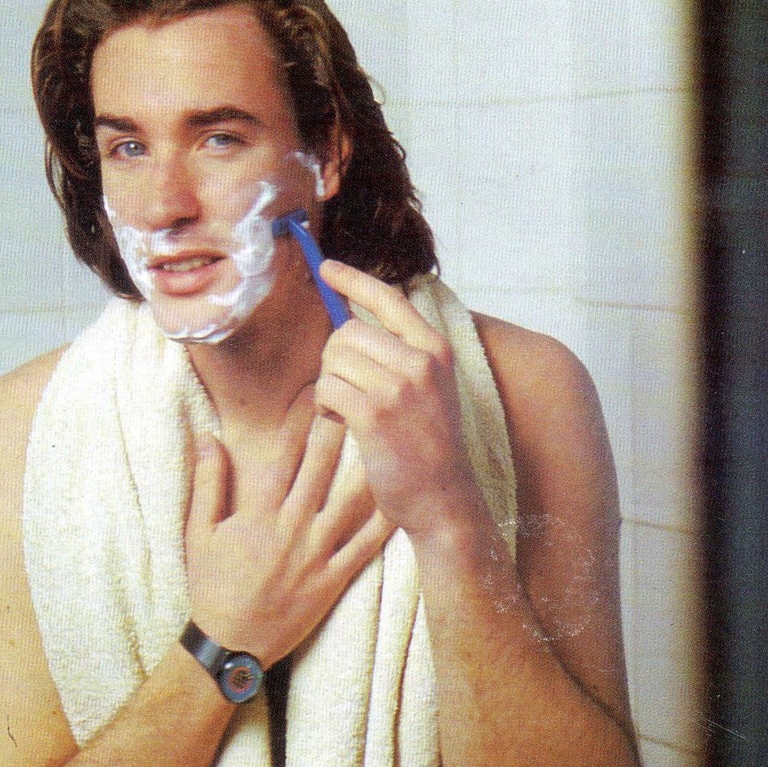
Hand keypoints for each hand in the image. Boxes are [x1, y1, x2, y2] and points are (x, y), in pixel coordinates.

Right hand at [185, 390, 394, 669]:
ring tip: (387, 433)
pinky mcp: (331, 580)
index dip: (298, 419)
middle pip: (319, 468)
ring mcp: (314, 555)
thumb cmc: (212, 588)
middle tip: (358, 392)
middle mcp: (289, 529)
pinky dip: (384, 523)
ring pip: (348, 502)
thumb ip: (207, 484)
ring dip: (368, 465)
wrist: (230, 645)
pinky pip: (364, 547)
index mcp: (257, 514)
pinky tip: (401, 496)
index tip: (313, 387)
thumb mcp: (199, 534)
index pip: (281, 455)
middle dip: (338, 427)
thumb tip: (208, 437)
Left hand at [315, 261, 477, 536]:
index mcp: (435, 349)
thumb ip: (401, 355)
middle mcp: (420, 362)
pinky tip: (341, 422)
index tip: (327, 268)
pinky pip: (327, 389)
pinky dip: (325, 406)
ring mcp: (399, 387)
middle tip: (343, 387)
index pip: (388, 298)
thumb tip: (349, 325)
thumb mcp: (430, 388)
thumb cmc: (429, 446)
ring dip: (329, 385)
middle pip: (347, 331)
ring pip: (334, 359)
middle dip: (333, 358)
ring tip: (346, 410)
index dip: (353, 279)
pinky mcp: (374, 414)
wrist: (443, 498)